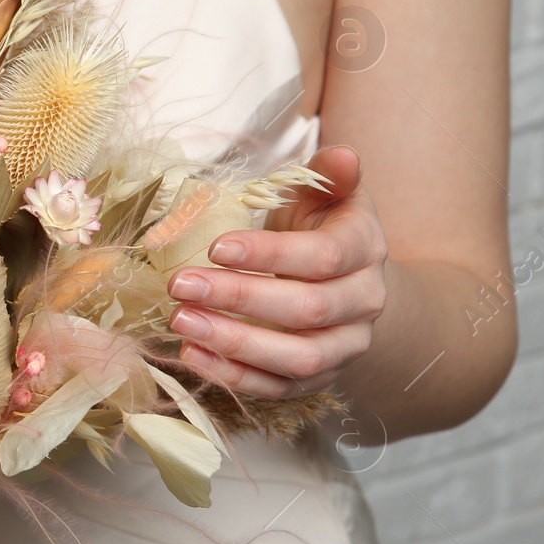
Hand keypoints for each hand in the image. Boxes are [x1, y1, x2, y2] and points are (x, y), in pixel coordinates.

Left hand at [166, 144, 387, 398]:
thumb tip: (344, 156)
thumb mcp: (324, 193)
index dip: (268, 254)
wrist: (347, 282)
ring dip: (234, 342)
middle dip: (239, 298)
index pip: (322, 257)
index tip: (214, 247)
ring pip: (297, 357)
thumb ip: (329, 175)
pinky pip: (280, 387)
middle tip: (179, 285)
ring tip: (180, 321)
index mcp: (364, 250)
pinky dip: (235, 376)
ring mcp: (343, 347)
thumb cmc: (320, 227)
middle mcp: (363, 303)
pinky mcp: (317, 378)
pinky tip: (191, 354)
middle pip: (306, 309)